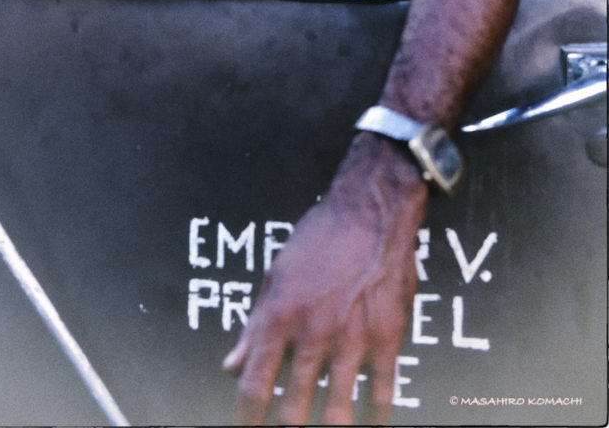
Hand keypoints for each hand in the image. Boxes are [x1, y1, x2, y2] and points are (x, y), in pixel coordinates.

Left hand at [223, 135, 427, 424]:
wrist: (371, 210)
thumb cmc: (319, 236)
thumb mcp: (276, 274)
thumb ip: (254, 325)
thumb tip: (231, 365)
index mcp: (280, 315)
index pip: (255, 384)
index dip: (248, 417)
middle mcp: (313, 332)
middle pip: (293, 406)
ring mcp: (352, 337)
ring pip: (337, 408)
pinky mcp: (387, 336)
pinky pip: (380, 390)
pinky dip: (375, 415)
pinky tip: (370, 424)